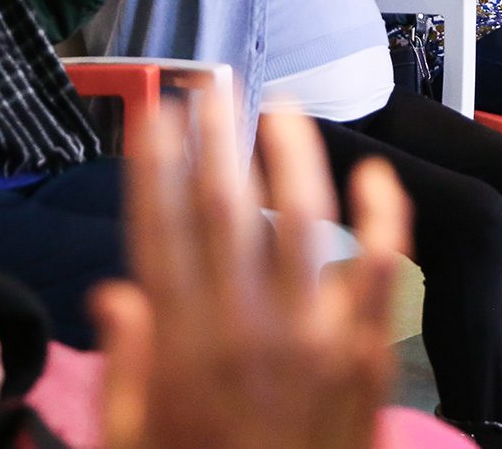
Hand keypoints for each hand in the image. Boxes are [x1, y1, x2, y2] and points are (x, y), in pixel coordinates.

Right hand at [92, 95, 408, 448]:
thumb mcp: (134, 442)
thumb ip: (128, 368)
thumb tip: (118, 295)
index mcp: (180, 350)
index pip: (162, 229)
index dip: (157, 163)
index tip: (155, 114)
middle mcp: (245, 333)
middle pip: (228, 209)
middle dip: (217, 139)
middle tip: (212, 88)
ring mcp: (312, 341)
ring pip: (303, 221)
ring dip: (292, 156)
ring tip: (282, 111)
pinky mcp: (365, 358)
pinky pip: (380, 270)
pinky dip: (383, 217)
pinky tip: (376, 175)